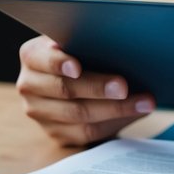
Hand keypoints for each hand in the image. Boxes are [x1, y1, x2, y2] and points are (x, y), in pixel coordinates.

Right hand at [15, 35, 155, 145]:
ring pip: (79, 115)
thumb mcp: (77, 42)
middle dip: (97, 88)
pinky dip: (114, 123)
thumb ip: (88, 41)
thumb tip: (120, 43)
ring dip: (116, 109)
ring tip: (144, 102)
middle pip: (64, 90)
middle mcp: (29, 85)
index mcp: (32, 56)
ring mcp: (40, 112)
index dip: (58, 63)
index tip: (77, 67)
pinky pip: (86, 132)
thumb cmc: (81, 53)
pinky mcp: (56, 133)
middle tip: (124, 86)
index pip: (42, 59)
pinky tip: (135, 113)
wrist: (73, 82)